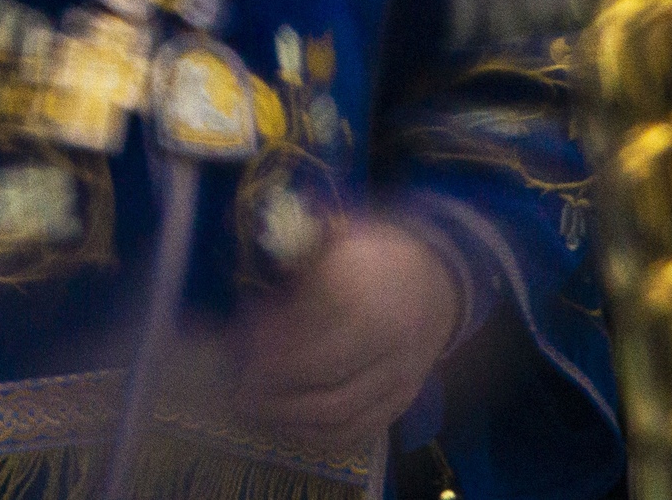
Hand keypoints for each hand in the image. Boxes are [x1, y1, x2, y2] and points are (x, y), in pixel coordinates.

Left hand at [228, 219, 461, 449]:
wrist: (437, 280)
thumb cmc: (371, 255)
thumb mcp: (333, 236)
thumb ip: (292, 255)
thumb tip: (249, 272)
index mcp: (371, 296)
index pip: (311, 332)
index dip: (269, 348)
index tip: (235, 345)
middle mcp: (391, 342)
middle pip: (323, 379)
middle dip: (272, 387)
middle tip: (235, 387)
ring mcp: (401, 378)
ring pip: (340, 414)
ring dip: (288, 417)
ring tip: (252, 408)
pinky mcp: (402, 402)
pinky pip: (359, 432)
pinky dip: (317, 435)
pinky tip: (286, 423)